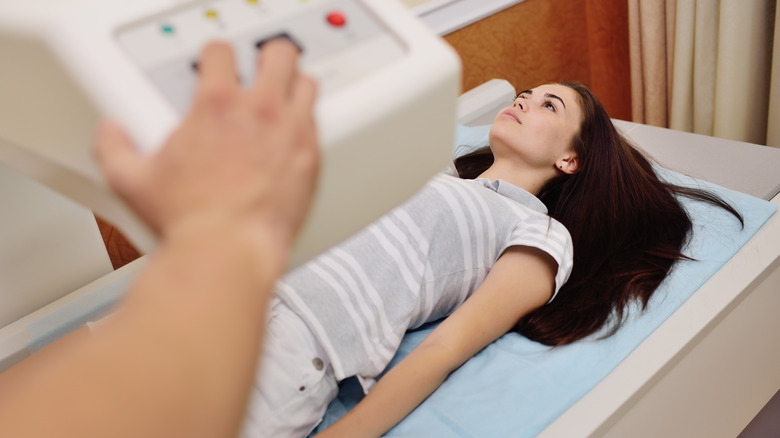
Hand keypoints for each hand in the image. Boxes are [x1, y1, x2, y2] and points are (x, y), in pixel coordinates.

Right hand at [94, 40, 318, 253]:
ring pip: (307, 83)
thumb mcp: (132, 182)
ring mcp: (290, 131)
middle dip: (268, 60)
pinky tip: (296, 136)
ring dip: (295, 86)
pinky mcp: (312, 157)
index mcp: (216, 106)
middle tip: (261, 73)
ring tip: (286, 98)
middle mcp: (259, 111)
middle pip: (277, 55)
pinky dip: (307, 124)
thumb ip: (115, 148)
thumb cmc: (189, 220)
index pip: (222, 52)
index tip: (217, 67)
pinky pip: (318, 123)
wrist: (228, 250)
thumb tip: (110, 133)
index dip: (218, 56)